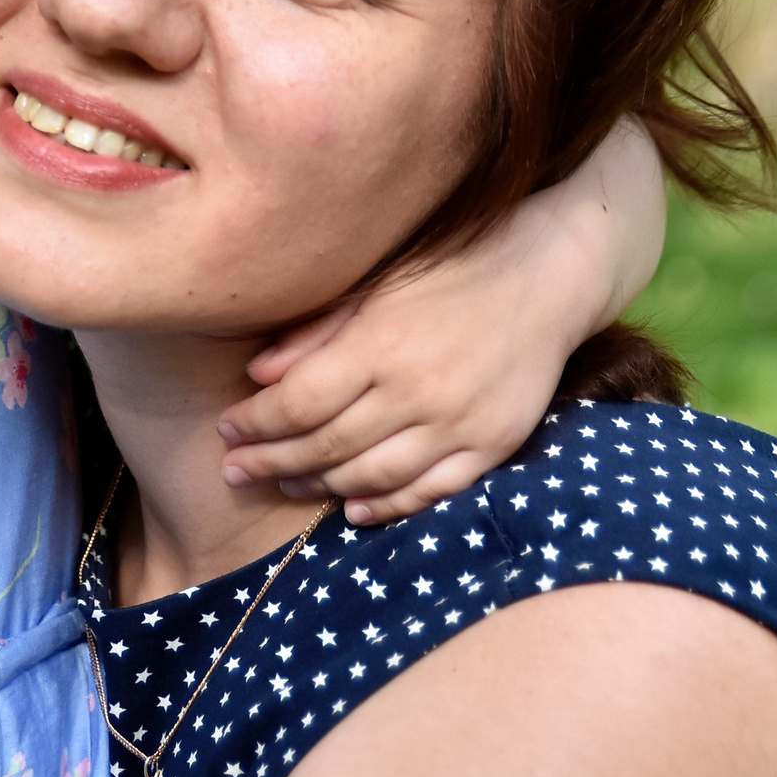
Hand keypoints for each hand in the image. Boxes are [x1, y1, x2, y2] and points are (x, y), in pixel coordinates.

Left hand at [217, 120, 664, 525]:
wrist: (550, 273)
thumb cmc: (453, 266)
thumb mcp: (378, 283)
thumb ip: (319, 332)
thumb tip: (258, 374)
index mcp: (381, 344)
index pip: (298, 403)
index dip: (256, 423)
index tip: (226, 429)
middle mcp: (418, 391)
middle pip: (328, 446)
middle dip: (272, 461)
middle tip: (235, 471)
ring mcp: (460, 423)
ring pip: (374, 476)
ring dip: (321, 486)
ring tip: (285, 484)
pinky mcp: (493, 444)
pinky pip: (432, 490)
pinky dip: (390, 505)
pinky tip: (355, 509)